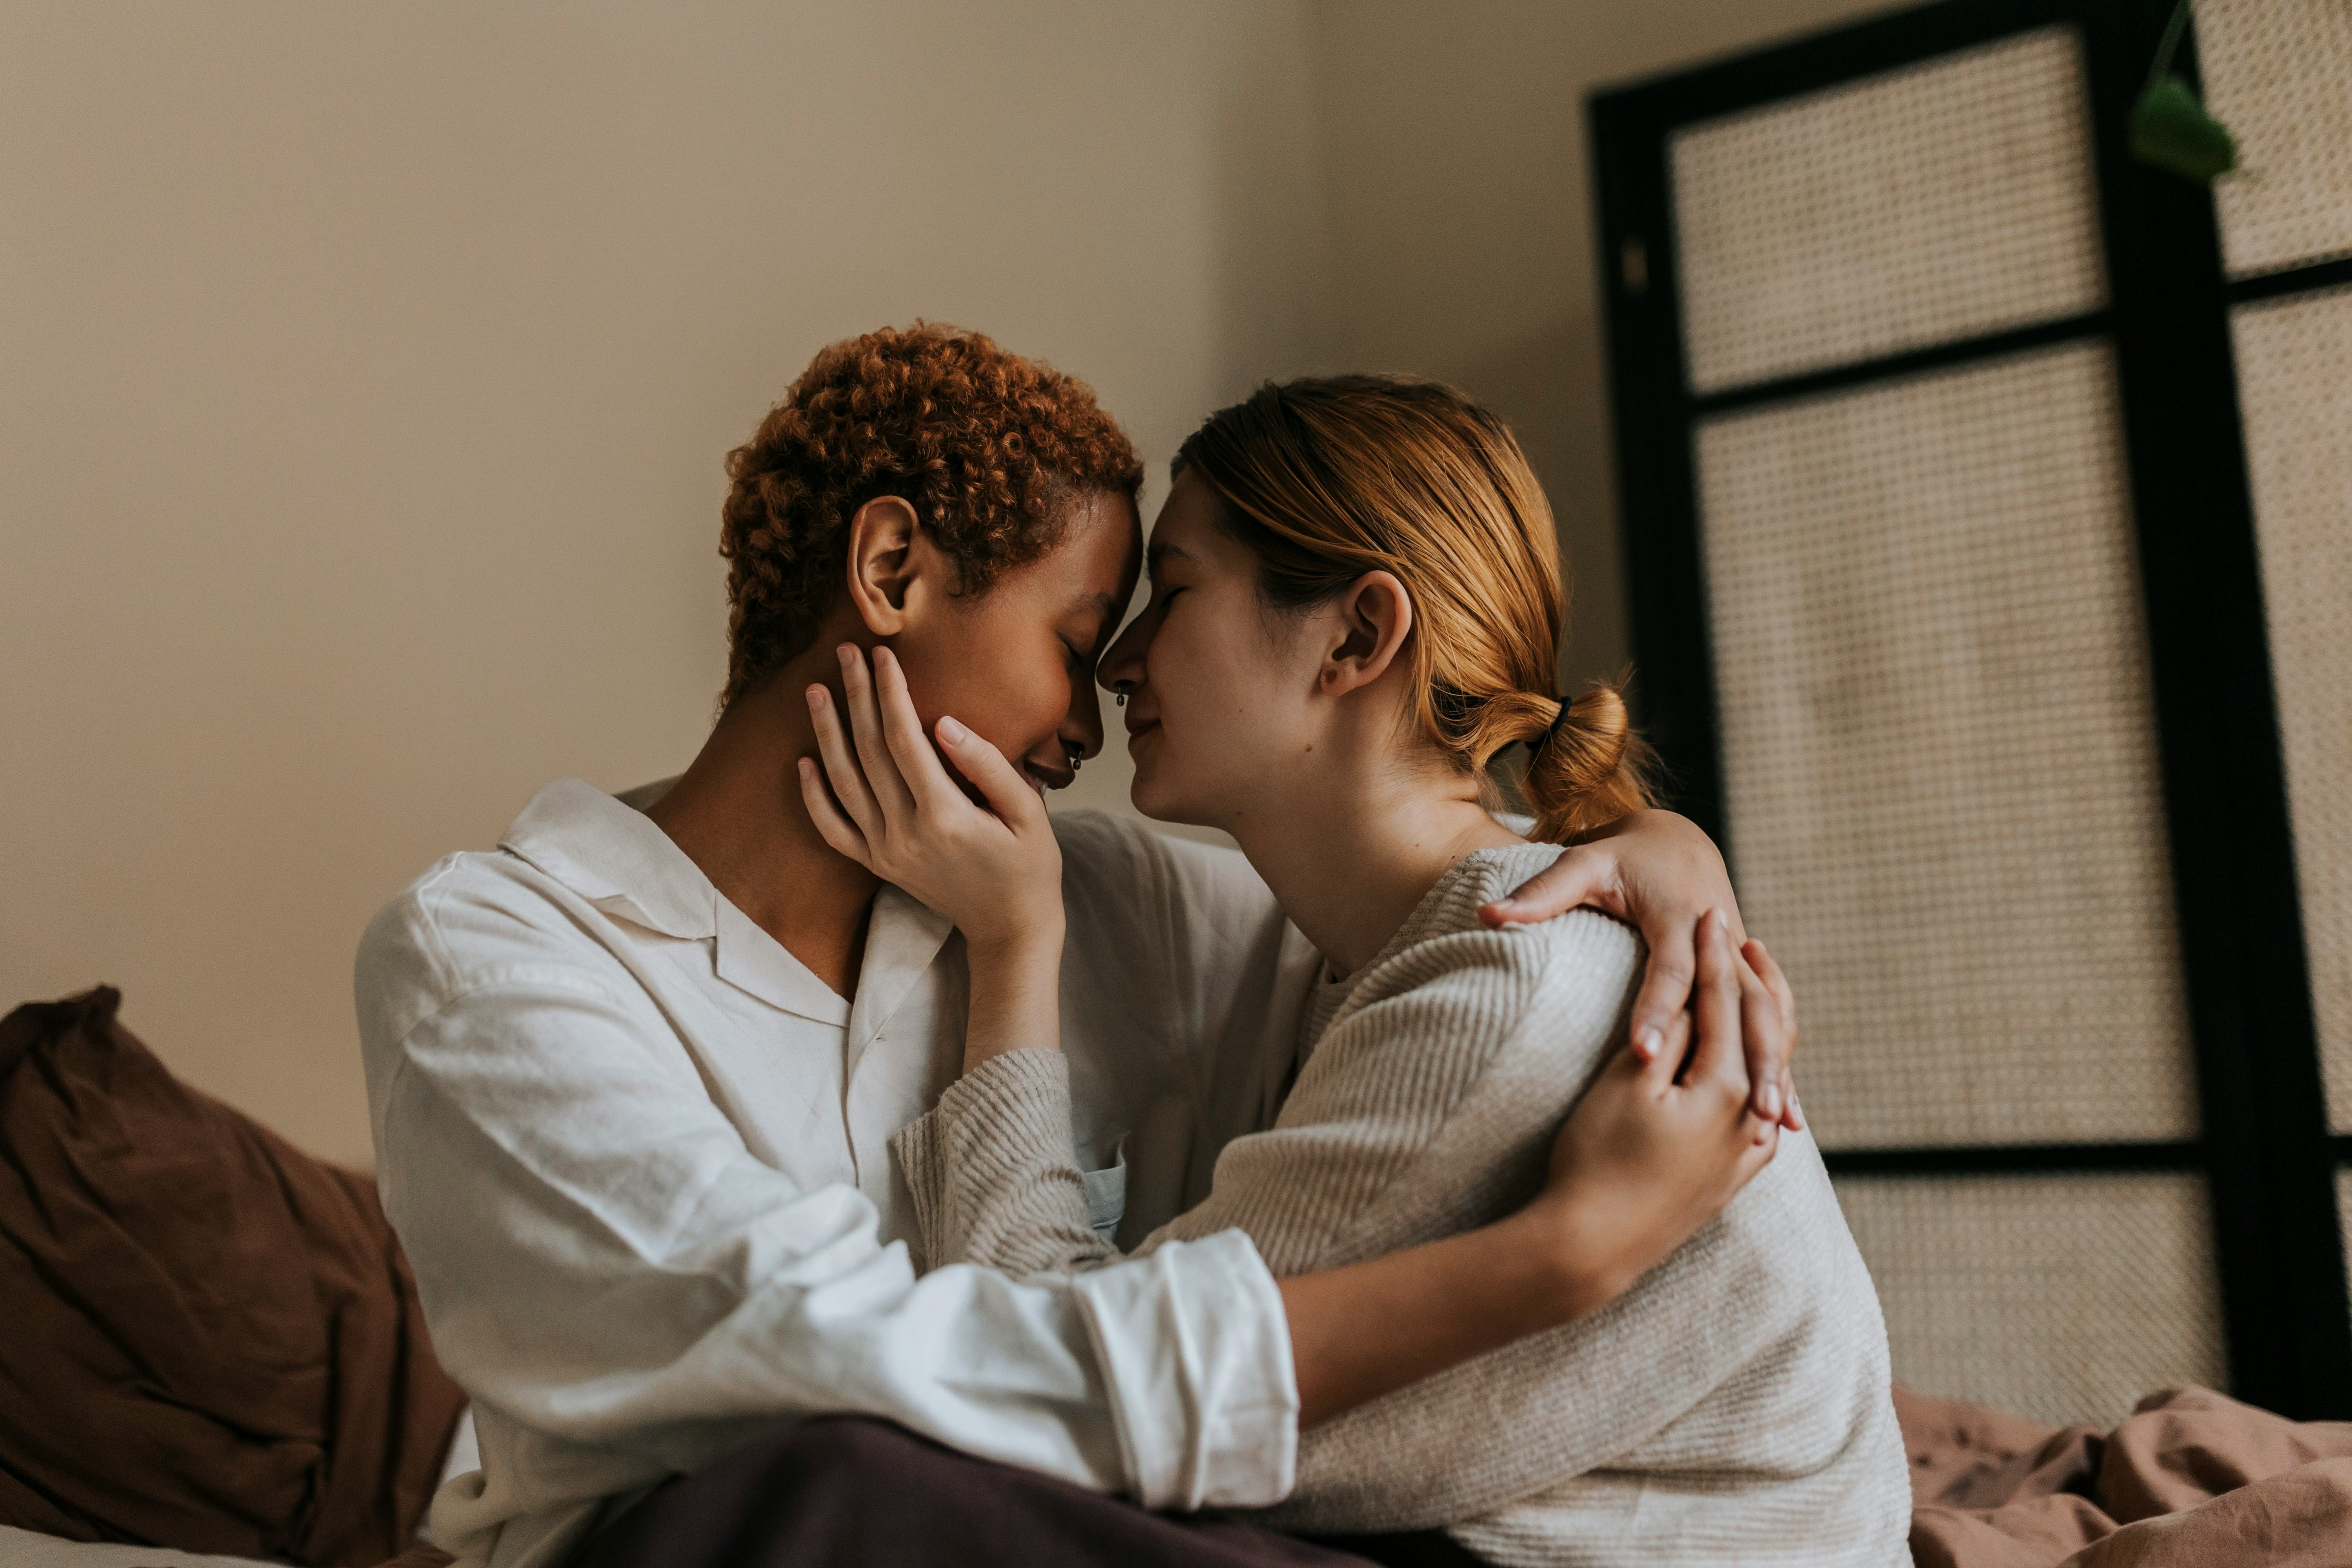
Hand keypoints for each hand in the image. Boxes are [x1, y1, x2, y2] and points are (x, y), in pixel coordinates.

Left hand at [799, 643, 1064, 956]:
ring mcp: (885, 852)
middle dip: (856, 697)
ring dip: (827, 734)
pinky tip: (804, 761)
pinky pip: (833, 830)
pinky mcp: (877, 865)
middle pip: (869, 751)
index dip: (890, 692)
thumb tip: (946, 724)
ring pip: (843, 783)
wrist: (1010, 928)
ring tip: (816, 691)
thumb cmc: (1028, 866)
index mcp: (945, 815)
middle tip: (846, 652)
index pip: (905, 738)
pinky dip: (813, 797)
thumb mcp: (1028, 813)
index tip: (883, 654)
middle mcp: (905, 833)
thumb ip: (989, 766)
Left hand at [1478, 809, 1800, 1130]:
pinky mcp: (1746, 976)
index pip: (1670, 969)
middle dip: (1748, 1055)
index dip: (1657, 1010)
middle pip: (1740, 1002)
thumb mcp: (1583, 864)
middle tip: (1748, 1109)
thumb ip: (1539, 893)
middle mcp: (1719, 939)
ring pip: (1768, 1016)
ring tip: (1775, 1124)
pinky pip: (1771, 1023)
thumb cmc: (1621, 857)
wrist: (1675, 838)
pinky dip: (1780, 1065)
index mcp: (1678, 914)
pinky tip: (1786, 1115)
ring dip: (1774, 1068)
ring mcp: (1739, 959)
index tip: (1645, 1055)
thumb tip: (1488, 915)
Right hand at [1526, 910, 1779, 1308]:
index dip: (1712, 953)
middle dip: (1747, 981)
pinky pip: (1760, 1119)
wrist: (1590, 1246)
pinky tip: (1755, 1079)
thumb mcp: (1626, 1084)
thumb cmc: (1597, 1157)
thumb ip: (1670, 1036)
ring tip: (1757, 994)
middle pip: (1758, 1034)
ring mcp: (1744, 1155)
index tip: (1709, 912)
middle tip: (1739, 935)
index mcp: (1723, 1087)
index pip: (1720, 1002)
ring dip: (1762, 1029)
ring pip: (1766, 1075)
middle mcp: (1747, 1120)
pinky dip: (1761, 1084)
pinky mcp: (1730, 1181)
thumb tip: (1700, 997)